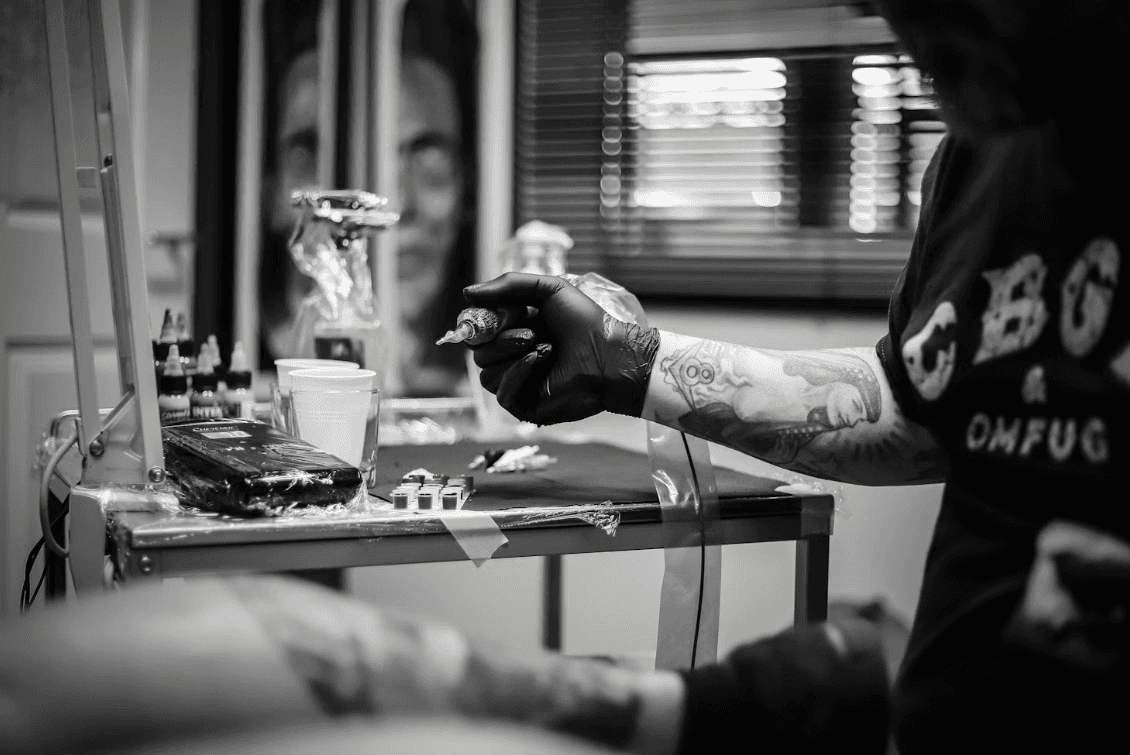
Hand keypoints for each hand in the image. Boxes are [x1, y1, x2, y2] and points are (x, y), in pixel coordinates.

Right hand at [463, 273, 659, 424]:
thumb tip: (467, 293)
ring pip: (485, 372)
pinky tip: (539, 361)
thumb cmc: (586, 323)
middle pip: (477, 351)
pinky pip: (501, 391)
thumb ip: (508, 285)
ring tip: (546, 348)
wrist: (611, 355)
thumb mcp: (548, 289)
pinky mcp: (522, 404)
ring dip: (512, 355)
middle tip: (532, 333)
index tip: (493, 314)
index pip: (476, 329)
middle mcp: (510, 356)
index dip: (479, 321)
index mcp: (512, 330)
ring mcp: (516, 382)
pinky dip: (517, 373)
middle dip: (502, 338)